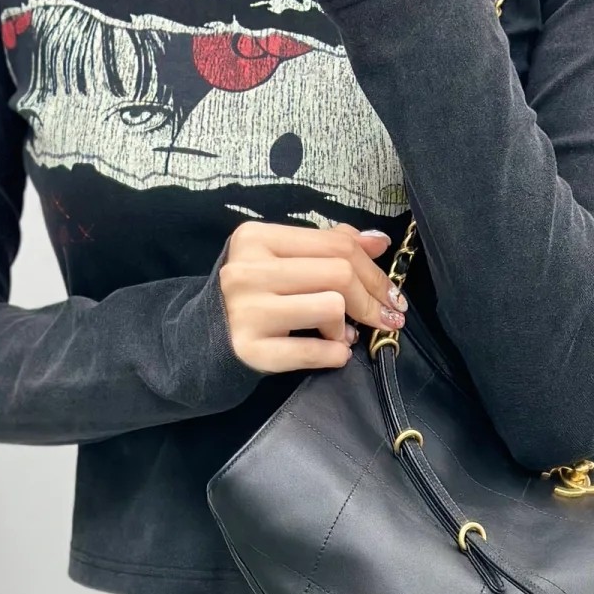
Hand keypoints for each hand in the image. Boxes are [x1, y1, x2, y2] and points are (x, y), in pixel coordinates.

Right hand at [218, 220, 407, 372]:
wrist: (202, 337)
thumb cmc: (250, 295)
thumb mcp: (279, 260)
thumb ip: (325, 246)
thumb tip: (378, 242)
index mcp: (256, 238)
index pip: (335, 244)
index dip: (373, 269)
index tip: (391, 291)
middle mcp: (248, 270)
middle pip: (339, 273)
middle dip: (372, 298)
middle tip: (386, 317)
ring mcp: (248, 310)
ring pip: (331, 307)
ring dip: (346, 327)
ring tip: (342, 335)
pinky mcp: (251, 349)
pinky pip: (312, 351)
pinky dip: (335, 354)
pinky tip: (336, 353)